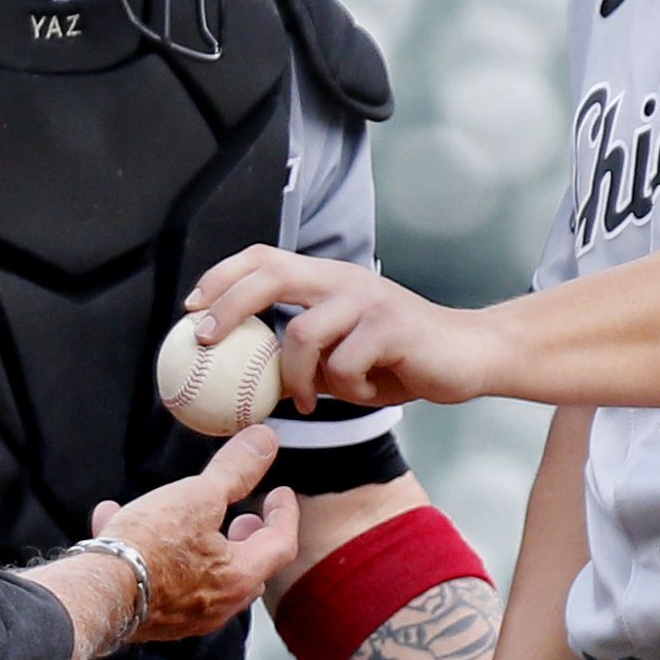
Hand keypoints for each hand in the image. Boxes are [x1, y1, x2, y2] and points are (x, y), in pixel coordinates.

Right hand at [91, 423, 298, 641]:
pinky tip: (116, 522)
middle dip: (248, 540)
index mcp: (239, 576)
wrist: (98, 592)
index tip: (280, 495)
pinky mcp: (153, 619)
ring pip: (205, 578)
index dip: (285, 514)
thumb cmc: (150, 547)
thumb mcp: (196, 496)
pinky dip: (153, 554)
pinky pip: (162, 582)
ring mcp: (186, 617)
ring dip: (200, 545)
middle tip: (244, 518)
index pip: (281, 544)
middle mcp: (218, 605)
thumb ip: (234, 470)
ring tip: (183, 517)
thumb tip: (264, 442)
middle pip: (249, 570)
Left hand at [186, 246, 500, 411]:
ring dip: (296, 377)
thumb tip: (242, 380)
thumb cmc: (398, 360)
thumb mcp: (340, 357)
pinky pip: (343, 366)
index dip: (223, 278)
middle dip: (229, 304)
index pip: (265, 259)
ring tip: (307, 400)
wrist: (469, 357)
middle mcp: (343, 279)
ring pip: (303, 334)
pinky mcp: (391, 327)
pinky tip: (363, 394)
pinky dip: (344, 390)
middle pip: (271, 275)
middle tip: (205, 339)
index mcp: (327, 279)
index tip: (191, 309)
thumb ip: (299, 359)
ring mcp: (367, 300)